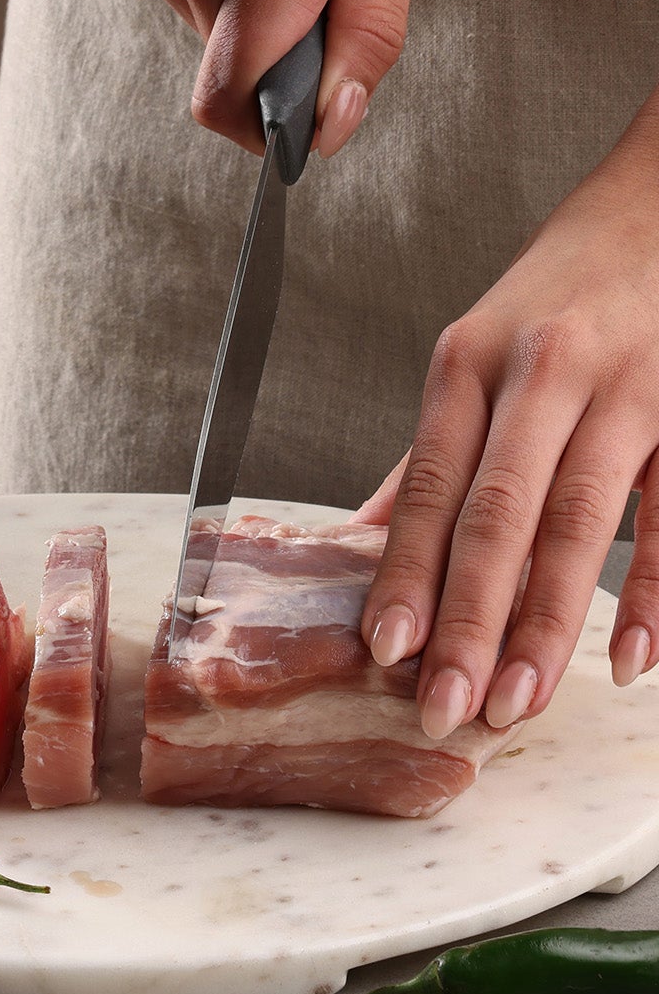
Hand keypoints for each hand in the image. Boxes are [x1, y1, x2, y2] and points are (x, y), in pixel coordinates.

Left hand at [357, 115, 658, 735]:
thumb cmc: (567, 286)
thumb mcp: (480, 351)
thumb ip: (433, 452)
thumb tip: (363, 535)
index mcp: (470, 362)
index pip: (430, 488)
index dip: (405, 573)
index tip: (383, 651)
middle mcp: (541, 372)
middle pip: (497, 515)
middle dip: (469, 620)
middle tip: (448, 707)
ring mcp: (628, 388)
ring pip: (580, 520)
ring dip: (549, 622)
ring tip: (520, 701)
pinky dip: (657, 593)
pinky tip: (629, 659)